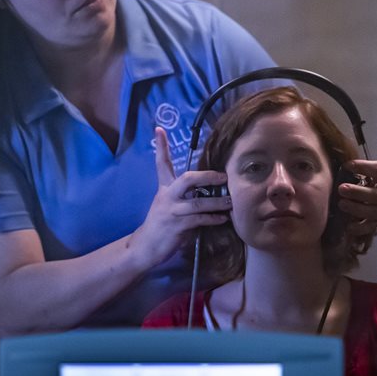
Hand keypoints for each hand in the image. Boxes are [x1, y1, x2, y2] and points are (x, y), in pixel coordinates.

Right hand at [128, 127, 231, 265]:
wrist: (145, 246)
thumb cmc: (162, 224)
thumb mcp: (168, 204)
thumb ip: (184, 196)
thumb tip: (208, 190)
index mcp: (165, 188)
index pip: (162, 164)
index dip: (161, 147)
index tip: (160, 129)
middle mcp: (168, 196)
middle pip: (187, 179)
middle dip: (207, 177)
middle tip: (223, 176)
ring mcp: (172, 211)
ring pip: (198, 202)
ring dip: (217, 202)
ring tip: (231, 201)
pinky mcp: (177, 226)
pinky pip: (199, 219)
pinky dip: (213, 218)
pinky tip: (223, 218)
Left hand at [336, 159, 376, 236]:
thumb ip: (369, 172)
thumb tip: (344, 168)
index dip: (364, 167)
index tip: (348, 165)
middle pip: (375, 195)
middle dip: (357, 192)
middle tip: (341, 188)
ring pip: (373, 212)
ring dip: (356, 209)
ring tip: (342, 204)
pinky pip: (372, 228)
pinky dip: (360, 228)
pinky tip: (349, 226)